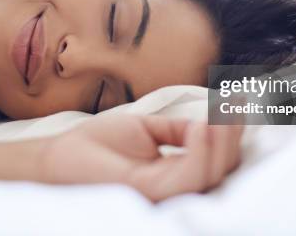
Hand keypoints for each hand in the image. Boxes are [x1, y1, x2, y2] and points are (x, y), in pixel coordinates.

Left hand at [37, 114, 243, 201]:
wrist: (58, 155)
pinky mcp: (147, 192)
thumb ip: (176, 129)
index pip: (214, 160)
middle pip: (220, 170)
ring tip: (220, 115)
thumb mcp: (145, 129)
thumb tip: (207, 124)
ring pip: (208, 175)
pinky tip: (201, 127)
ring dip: (221, 142)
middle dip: (231, 137)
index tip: (238, 101)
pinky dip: (199, 151)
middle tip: (235, 105)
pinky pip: (185, 176)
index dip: (230, 133)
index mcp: (174, 175)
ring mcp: (161, 194)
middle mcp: (173, 189)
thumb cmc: (97, 143)